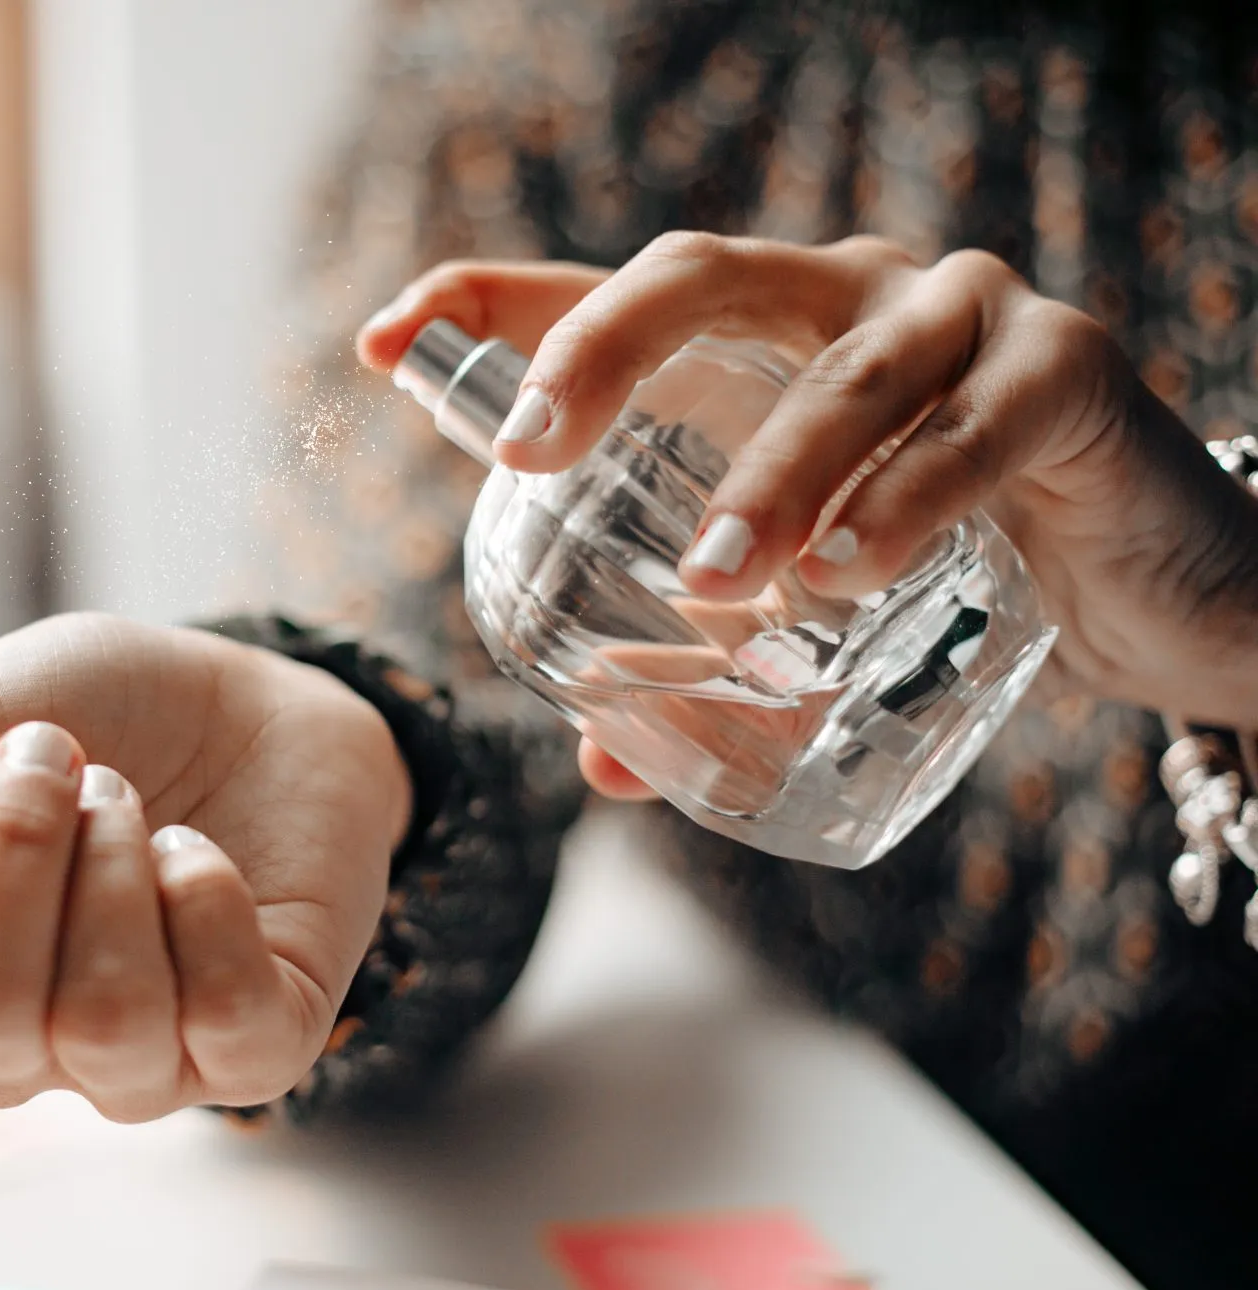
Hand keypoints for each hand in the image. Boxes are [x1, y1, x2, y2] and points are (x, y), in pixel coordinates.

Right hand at [0, 613, 409, 1165]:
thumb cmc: (83, 713)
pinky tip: (197, 850)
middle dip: (13, 849)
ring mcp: (134, 1061)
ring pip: (102, 1017)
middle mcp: (12, 1050)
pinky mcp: (253, 1046)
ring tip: (126, 795)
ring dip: (115, 859)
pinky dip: (207, 897)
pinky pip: (226, 1015)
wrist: (240, 688)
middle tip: (49, 755)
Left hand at [358, 239, 1257, 795]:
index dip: (493, 301)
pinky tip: (848, 574)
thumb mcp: (813, 621)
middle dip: (597, 351)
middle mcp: (849, 297)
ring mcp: (964, 321)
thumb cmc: (958, 577)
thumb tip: (601, 761)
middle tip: (530, 452)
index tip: (386, 341)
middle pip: (699, 274)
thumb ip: (712, 680)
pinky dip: (906, 502)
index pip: (612, 293)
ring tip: (714, 585)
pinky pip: (976, 427)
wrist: (1158, 586)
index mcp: (763, 339)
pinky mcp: (1070, 375)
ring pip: (841, 371)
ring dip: (766, 477)